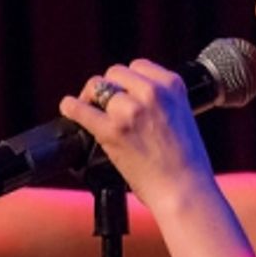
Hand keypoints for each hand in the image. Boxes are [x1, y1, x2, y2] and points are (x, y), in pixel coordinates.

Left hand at [58, 59, 216, 208]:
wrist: (184, 189)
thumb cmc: (187, 162)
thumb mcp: (182, 115)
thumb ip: (160, 101)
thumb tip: (132, 98)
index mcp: (172, 85)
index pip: (138, 66)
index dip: (127, 82)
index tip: (123, 93)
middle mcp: (152, 92)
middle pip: (115, 73)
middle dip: (109, 88)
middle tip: (105, 106)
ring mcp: (131, 110)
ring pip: (98, 87)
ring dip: (93, 99)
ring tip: (92, 112)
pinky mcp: (113, 130)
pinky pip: (80, 109)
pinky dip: (71, 107)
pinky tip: (68, 109)